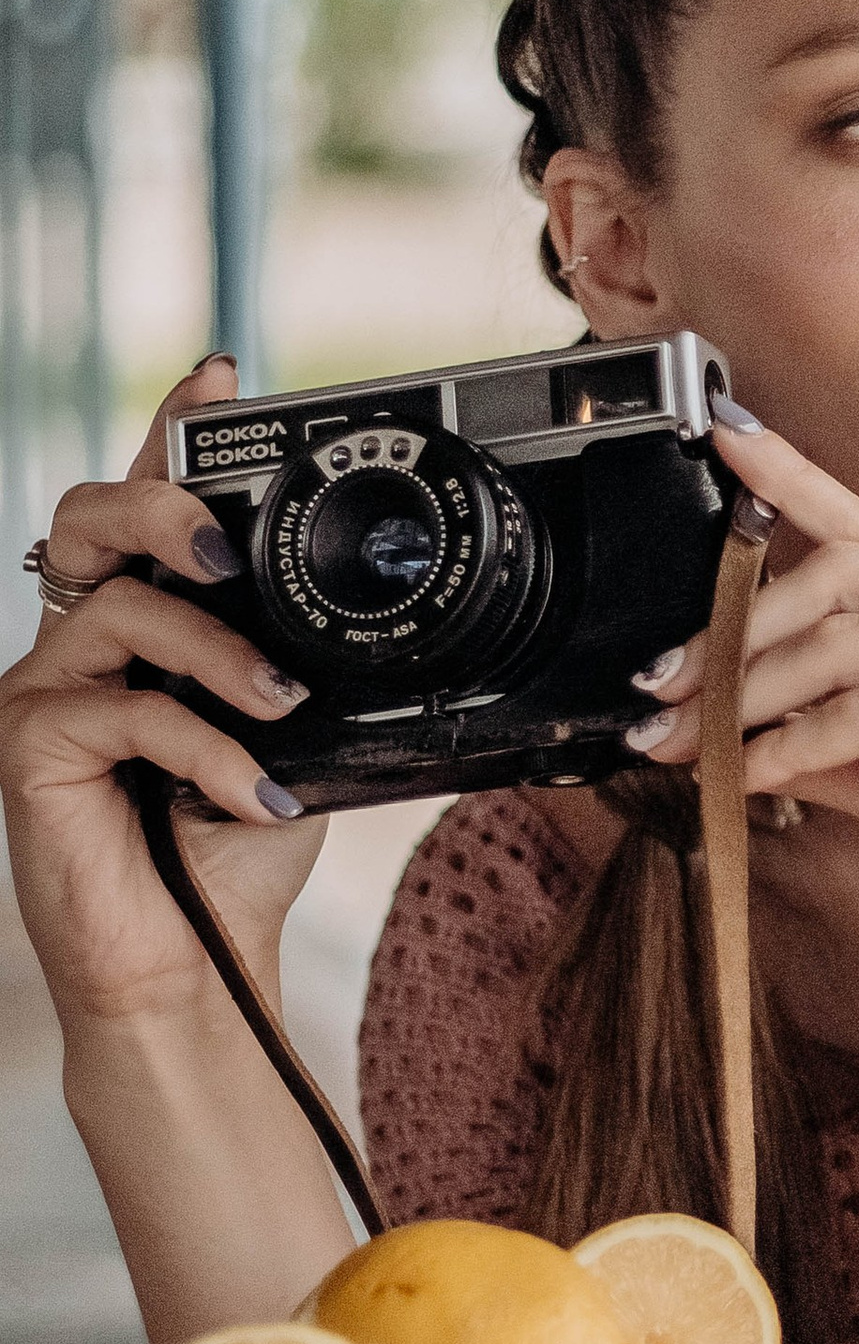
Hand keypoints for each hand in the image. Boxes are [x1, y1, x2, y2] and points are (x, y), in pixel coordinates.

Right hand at [0, 358, 324, 1028]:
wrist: (190, 967)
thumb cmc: (230, 851)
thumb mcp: (286, 737)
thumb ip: (289, 665)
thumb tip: (343, 622)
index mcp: (140, 625)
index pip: (145, 506)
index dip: (170, 434)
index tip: (220, 376)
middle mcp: (80, 641)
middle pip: (89, 517)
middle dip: (165, 505)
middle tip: (232, 552)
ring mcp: (43, 689)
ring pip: (119, 609)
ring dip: (217, 654)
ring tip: (282, 708)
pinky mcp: (27, 746)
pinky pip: (121, 709)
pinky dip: (204, 749)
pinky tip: (252, 795)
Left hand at [627, 413, 858, 1053]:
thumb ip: (837, 736)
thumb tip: (739, 724)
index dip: (794, 478)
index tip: (725, 435)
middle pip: (840, 575)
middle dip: (733, 628)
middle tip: (659, 684)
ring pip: (839, 645)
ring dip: (738, 694)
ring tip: (676, 739)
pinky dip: (789, 746)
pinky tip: (748, 777)